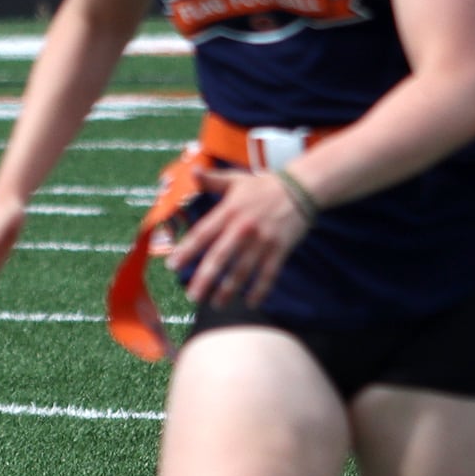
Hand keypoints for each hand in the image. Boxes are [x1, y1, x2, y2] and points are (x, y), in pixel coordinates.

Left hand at [166, 167, 311, 308]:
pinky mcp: (280, 250)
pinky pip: (268, 275)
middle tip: (192, 296)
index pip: (203, 234)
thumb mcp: (236, 179)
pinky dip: (260, 290)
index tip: (172, 266)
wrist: (302, 188)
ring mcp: (262, 241)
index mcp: (229, 211)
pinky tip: (251, 303)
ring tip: (216, 304)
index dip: (187, 250)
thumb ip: (212, 180)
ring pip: (242, 271)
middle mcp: (243, 228)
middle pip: (220, 257)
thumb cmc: (264, 185)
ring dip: (229, 290)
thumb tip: (192, 171)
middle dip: (205, 278)